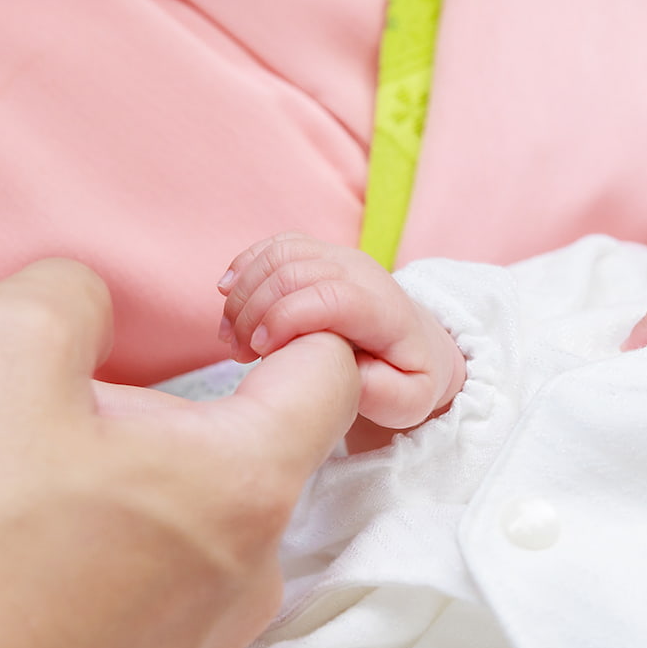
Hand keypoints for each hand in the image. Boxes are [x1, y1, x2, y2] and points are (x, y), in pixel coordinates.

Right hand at [0, 259, 358, 647]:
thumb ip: (76, 293)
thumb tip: (95, 307)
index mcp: (246, 483)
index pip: (330, 373)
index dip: (284, 328)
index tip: (216, 329)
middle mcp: (252, 581)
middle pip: (247, 463)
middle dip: (173, 429)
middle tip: (62, 433)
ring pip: (199, 547)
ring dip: (138, 515)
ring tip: (30, 519)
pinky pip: (151, 626)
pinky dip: (105, 596)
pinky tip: (23, 593)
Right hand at [219, 232, 465, 428]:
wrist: (419, 345)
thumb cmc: (409, 378)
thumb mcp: (408, 401)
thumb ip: (382, 392)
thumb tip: (343, 373)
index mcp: (385, 311)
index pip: (332, 297)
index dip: (287, 316)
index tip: (259, 350)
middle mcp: (362, 274)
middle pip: (296, 272)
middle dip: (254, 311)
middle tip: (238, 353)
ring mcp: (339, 257)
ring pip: (280, 254)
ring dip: (244, 292)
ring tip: (230, 335)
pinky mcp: (319, 253)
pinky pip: (276, 245)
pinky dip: (246, 265)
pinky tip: (227, 295)